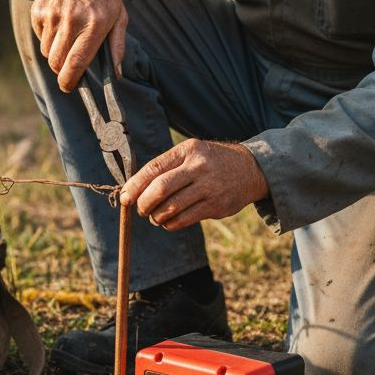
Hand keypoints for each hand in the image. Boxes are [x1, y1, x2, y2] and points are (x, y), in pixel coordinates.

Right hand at [31, 0, 127, 91]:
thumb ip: (118, 45)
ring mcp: (52, 15)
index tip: (68, 87)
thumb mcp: (119, 15)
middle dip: (62, 71)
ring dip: (55, 53)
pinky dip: (48, 38)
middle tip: (70, 68)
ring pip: (47, 52)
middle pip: (57, 62)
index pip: (76, 62)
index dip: (69, 81)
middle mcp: (71, 21)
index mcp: (94, 25)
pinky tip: (60, 23)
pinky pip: (41, 37)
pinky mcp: (39, 11)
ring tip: (68, 39)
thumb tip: (118, 74)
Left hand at [119, 140, 269, 230]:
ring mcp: (208, 187)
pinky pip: (185, 219)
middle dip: (144, 203)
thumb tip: (134, 188)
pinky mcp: (216, 205)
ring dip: (157, 216)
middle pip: (160, 189)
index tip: (125, 197)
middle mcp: (198, 167)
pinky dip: (171, 224)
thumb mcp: (191, 153)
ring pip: (171, 207)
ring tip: (155, 216)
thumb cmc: (210, 162)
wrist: (250, 169)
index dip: (135, 185)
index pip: (154, 168)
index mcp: (187, 151)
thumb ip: (166, 167)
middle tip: (140, 210)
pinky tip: (168, 222)